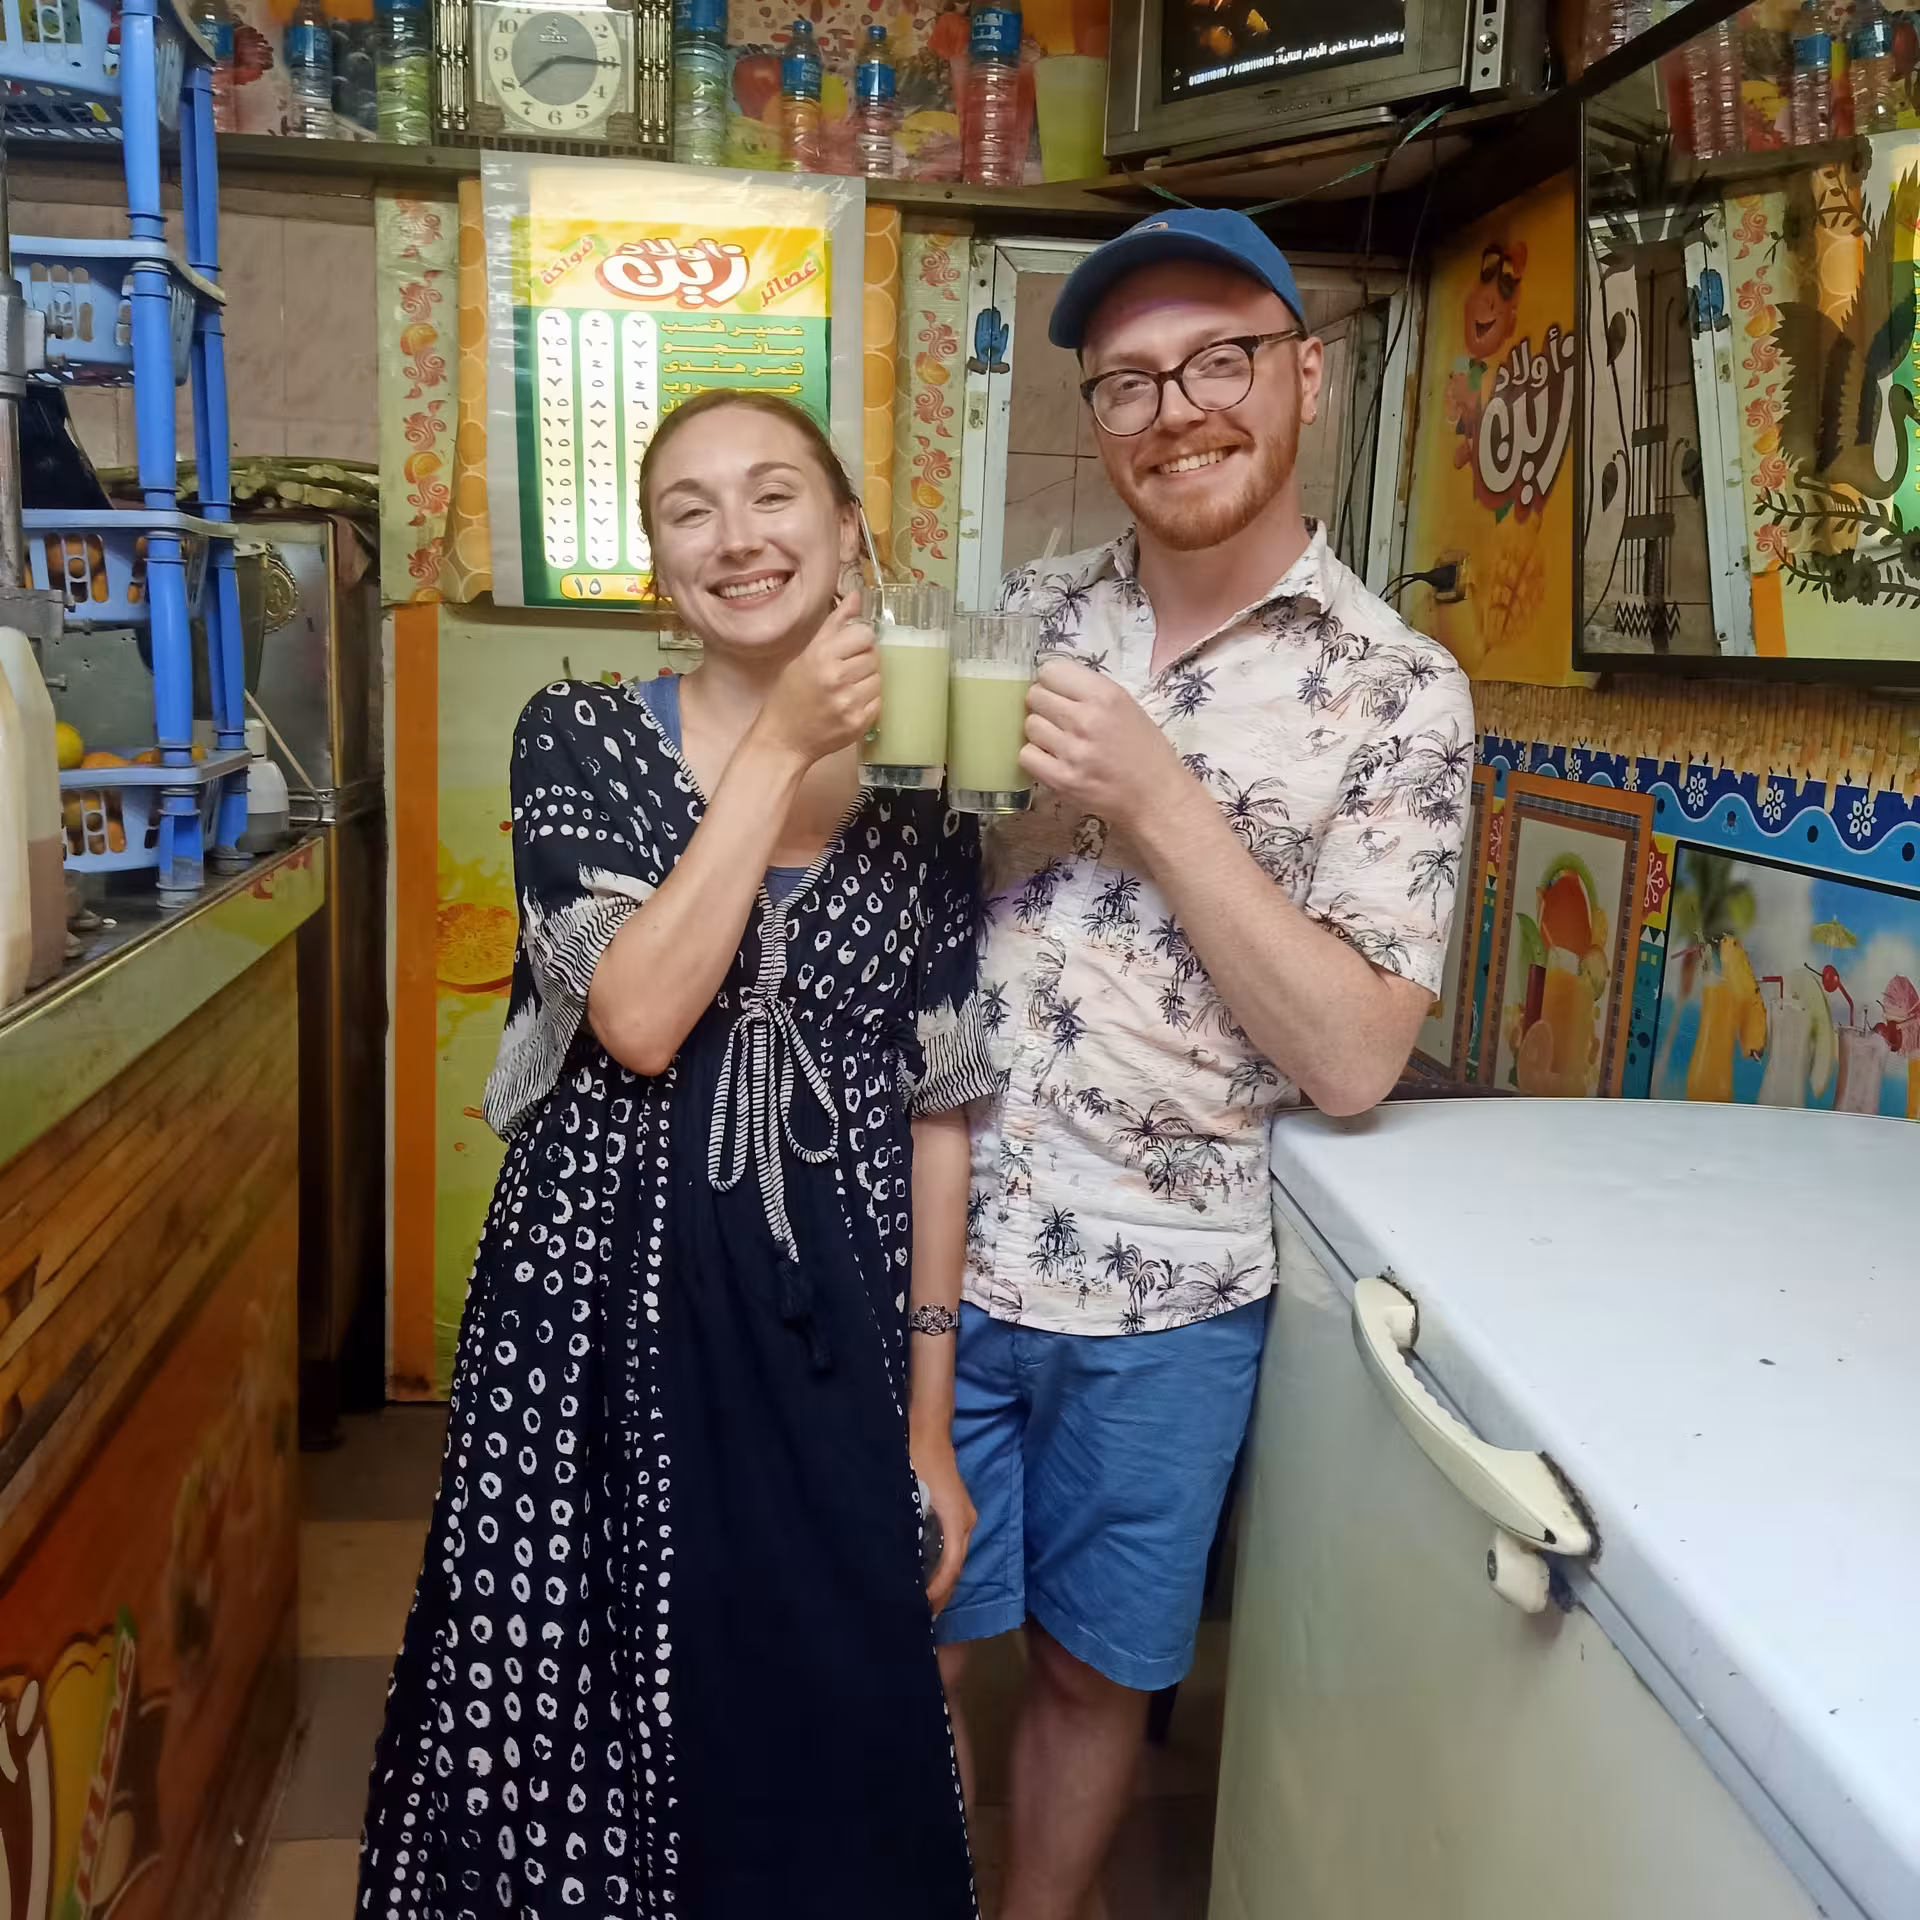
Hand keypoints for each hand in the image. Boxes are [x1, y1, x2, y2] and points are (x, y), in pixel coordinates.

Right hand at [754, 591, 880, 766]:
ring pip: (879, 678)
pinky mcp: (858, 724)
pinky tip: (850, 704)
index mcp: (822, 657)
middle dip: (864, 660)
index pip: (865, 634)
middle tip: (846, 671)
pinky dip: (868, 701)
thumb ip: (834, 625)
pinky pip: (879, 702)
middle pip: (874, 656)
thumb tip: (856, 595)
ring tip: (847, 688)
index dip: (860, 639)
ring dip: (867, 681)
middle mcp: (837, 679)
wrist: (783, 739)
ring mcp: (849, 703)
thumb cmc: (790, 695)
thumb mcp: (806, 654)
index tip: (850, 647)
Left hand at [911, 1436, 975, 1615]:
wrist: (929, 1430)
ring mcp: (965, 1517)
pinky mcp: (958, 1513)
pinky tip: (927, 1577)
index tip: (920, 1609)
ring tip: (923, 1605)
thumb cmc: (916, 1459)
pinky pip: (953, 1548)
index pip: (951, 1566)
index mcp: (957, 1520)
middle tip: (920, 1620)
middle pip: (957, 1567)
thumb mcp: (909, 1493)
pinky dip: (943, 1566)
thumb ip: (908, 1525)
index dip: (937, 1591)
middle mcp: (966, 1522)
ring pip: (956, 1559)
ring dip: (942, 1582)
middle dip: (941, 1594)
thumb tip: (892, 1559)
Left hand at [1020, 657, 1184, 829]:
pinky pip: (1026, 756)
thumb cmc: (1144, 750)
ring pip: (1029, 725)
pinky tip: (1053, 759)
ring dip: (1040, 732)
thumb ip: (1089, 692)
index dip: (1052, 682)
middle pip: (1035, 697)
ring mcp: (1071, 751)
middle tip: (1059, 719)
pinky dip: (1036, 757)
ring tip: (1060, 741)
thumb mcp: (1126, 706)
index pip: (1050, 671)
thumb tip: (1050, 683)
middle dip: (1043, 705)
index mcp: (1105, 695)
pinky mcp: (1061, 779)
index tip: (1059, 694)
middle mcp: (1086, 719)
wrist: (1156, 797)